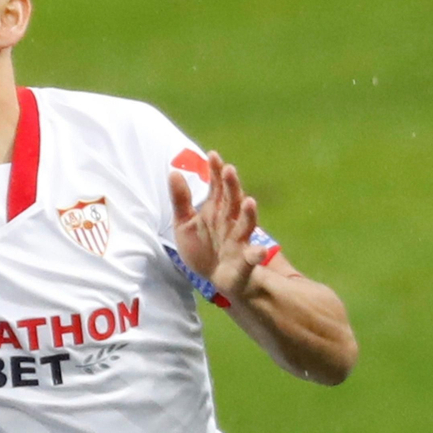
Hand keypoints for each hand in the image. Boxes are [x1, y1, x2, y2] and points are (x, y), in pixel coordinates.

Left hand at [170, 151, 267, 301]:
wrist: (212, 277)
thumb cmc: (202, 247)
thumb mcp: (184, 223)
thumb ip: (181, 200)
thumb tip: (173, 171)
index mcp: (216, 211)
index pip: (218, 188)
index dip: (216, 172)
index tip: (213, 155)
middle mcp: (230, 222)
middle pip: (232, 201)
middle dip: (232, 186)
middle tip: (229, 169)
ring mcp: (238, 241)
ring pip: (245, 225)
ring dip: (248, 214)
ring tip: (249, 201)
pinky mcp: (244, 262)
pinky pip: (252, 259)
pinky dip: (256, 255)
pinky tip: (259, 252)